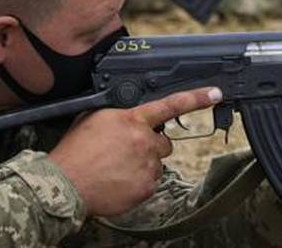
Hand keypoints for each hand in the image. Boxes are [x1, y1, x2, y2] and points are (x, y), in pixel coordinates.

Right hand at [49, 87, 221, 216]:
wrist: (66, 184)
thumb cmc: (75, 151)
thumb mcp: (93, 119)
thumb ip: (118, 113)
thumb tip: (127, 113)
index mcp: (132, 119)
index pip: (170, 104)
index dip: (196, 98)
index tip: (215, 93)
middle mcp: (144, 141)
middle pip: (164, 142)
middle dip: (150, 145)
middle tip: (127, 151)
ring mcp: (147, 166)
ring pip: (156, 163)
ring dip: (143, 164)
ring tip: (117, 168)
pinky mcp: (146, 187)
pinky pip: (150, 182)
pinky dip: (138, 182)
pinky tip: (118, 181)